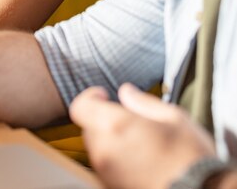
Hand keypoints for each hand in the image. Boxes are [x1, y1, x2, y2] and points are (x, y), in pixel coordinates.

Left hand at [70, 83, 215, 188]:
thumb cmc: (190, 156)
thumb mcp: (172, 117)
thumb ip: (143, 102)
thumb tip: (126, 92)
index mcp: (115, 126)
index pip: (80, 107)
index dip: (90, 97)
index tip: (105, 95)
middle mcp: (104, 151)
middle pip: (89, 128)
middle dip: (104, 120)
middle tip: (130, 121)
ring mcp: (106, 173)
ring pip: (97, 148)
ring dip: (110, 141)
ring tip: (139, 143)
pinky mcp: (112, 187)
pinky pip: (106, 167)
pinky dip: (116, 160)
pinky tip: (140, 160)